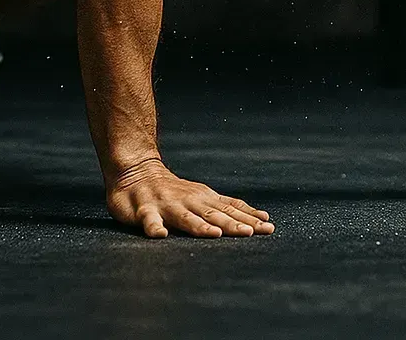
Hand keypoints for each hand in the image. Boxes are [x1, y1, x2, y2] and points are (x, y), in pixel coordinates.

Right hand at [106, 157, 275, 237]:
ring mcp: (168, 205)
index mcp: (205, 199)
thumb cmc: (175, 191)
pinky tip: (160, 235)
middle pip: (214, 215)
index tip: (267, 227)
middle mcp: (190, 201)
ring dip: (201, 226)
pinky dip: (155, 227)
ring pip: (186, 218)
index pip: (231, 209)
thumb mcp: (203, 197)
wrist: (137, 171)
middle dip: (232, 225)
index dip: (249, 218)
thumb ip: (227, 209)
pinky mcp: (144, 211)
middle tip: (250, 233)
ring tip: (214, 234)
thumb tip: (260, 220)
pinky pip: (150, 221)